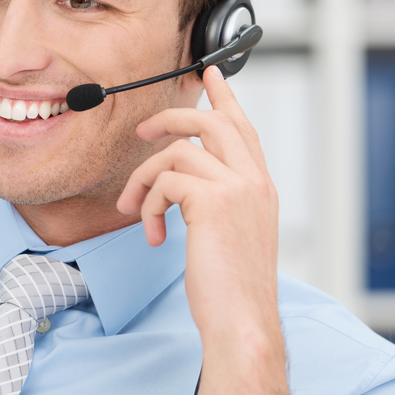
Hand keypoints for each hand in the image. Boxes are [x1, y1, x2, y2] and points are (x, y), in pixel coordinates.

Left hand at [116, 65, 288, 394]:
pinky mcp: (213, 201)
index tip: (209, 72)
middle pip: (210, 121)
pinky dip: (148, 206)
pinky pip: (165, 182)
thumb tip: (182, 183)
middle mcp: (254, 181)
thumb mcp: (231, 235)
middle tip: (140, 131)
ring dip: (144, 180)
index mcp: (260, 187)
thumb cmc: (231, 288)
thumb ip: (217, 201)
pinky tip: (154, 235)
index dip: (224, 97)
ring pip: (176, 152)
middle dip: (169, 118)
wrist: (242, 322)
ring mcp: (238, 188)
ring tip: (134, 210)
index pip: (243, 127)